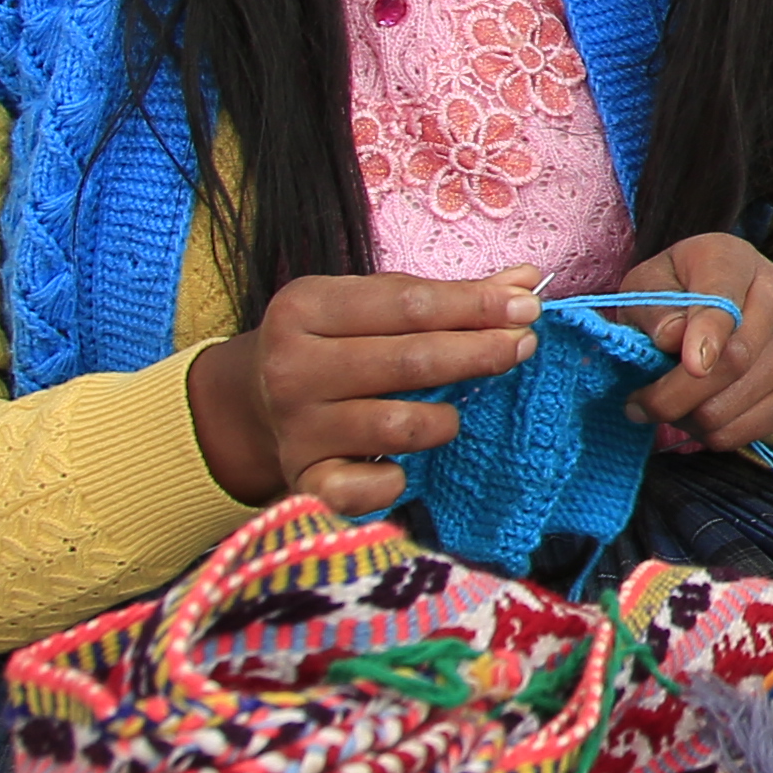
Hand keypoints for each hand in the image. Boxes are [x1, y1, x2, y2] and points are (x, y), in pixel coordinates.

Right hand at [191, 268, 542, 514]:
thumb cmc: (328, 344)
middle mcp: (293, 368)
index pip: (407, 304)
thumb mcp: (367, 304)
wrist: (245, 404)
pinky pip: (364, 491)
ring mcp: (296, 429)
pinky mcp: (302, 481)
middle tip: (522, 347)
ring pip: (396, 426)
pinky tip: (404, 467)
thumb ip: (443, 296)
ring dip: (443, 420)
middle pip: (408, 361)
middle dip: (477, 353)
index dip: (474, 304)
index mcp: (306, 309)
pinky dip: (393, 482)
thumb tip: (523, 281)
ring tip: (454, 412)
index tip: (527, 305)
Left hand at [621, 231, 772, 453]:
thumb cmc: (678, 293)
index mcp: (735, 261)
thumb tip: (672, 339)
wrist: (728, 303)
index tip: (690, 365)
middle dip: (675, 396)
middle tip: (638, 405)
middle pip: (734, 361)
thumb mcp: (648, 286)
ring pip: (737, 404)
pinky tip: (698, 413)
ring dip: (689, 419)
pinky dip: (714, 434)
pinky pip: (751, 430)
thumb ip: (654, 308)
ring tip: (668, 405)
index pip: (725, 301)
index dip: (709, 334)